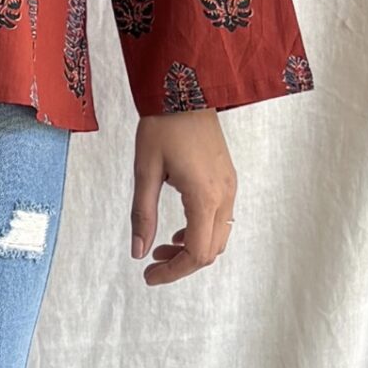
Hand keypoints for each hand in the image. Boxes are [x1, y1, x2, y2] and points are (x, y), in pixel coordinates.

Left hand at [131, 110, 236, 285]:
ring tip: (161, 248)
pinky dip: (201, 233)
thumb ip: (143, 215)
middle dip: (181, 264)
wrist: (184, 91)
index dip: (173, 272)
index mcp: (204, 196)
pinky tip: (178, 229)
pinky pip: (221, 220)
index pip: (196, 252)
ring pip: (218, 237)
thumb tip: (138, 252)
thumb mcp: (145, 172)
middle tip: (151, 265)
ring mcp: (230, 187)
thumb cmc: (162, 126)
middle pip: (210, 250)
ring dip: (192, 249)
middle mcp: (224, 195)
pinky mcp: (227, 179)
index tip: (148, 276)